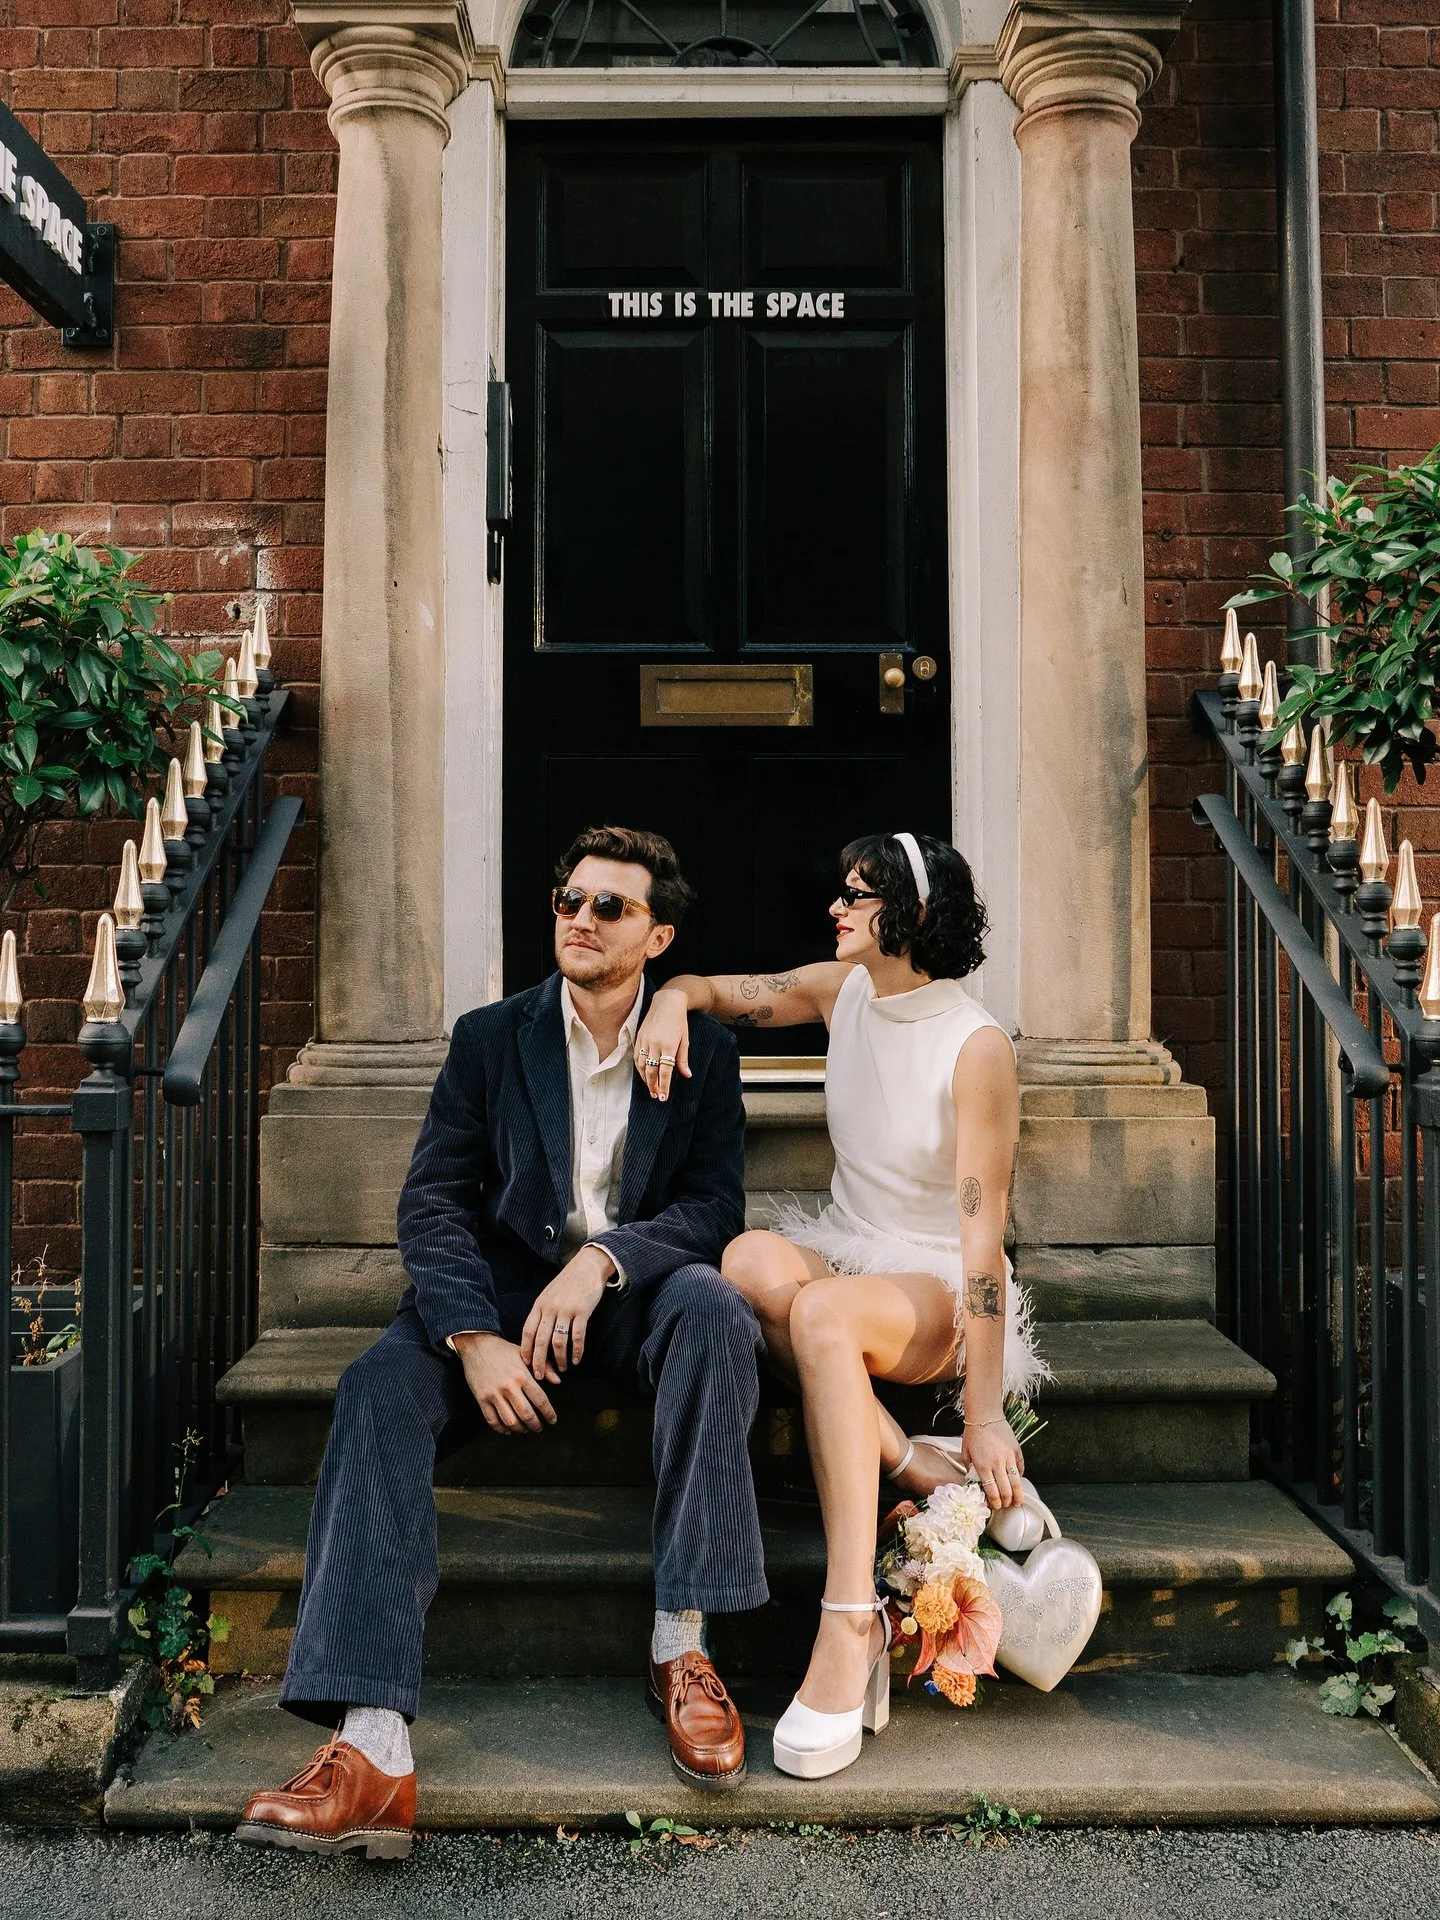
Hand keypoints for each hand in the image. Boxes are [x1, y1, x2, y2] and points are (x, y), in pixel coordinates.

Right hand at [453, 1332, 556, 1434]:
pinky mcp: (481, 1399)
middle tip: (540, 1428)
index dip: (549, 1413)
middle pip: (526, 1414)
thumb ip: (544, 1367)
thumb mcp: (525, 1354)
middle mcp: (509, 1386)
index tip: (552, 1420)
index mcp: (522, 1375)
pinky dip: (501, 1429)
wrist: (476, 1346)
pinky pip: (492, 1420)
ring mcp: (494, 1394)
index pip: (540, 1400)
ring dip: (520, 1429)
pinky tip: (508, 1430)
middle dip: (536, 1425)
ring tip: (525, 1429)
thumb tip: (558, 1381)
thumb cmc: (502, 1350)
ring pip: (510, 1421)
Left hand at [519, 1245, 611, 1380]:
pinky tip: (576, 1360)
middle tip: (540, 1376)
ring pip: (558, 1342)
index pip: (527, 1332)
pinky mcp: (582, 1311)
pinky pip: (577, 1336)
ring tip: (561, 1369)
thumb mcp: (548, 1295)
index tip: (526, 1364)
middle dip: (539, 1361)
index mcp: (539, 1305)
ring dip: (559, 1359)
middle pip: (540, 1341)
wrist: (587, 1267)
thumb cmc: (568, 1283)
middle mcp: (550, 1308)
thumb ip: (542, 1313)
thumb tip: (536, 1336)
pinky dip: (576, 1351)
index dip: (526, 1350)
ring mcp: (565, 1310)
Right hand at [634, 988, 690, 1101]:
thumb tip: (687, 1076)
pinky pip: (636, 1056)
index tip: (664, 1097)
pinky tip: (643, 1074)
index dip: (664, 1085)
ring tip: (650, 1088)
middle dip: (653, 1086)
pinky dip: (639, 1067)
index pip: (665, 1071)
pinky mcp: (639, 1036)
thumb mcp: (685, 1040)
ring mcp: (645, 1040)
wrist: (667, 1002)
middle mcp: (655, 1043)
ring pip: (641, 1065)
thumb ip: (683, 1059)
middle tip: (657, 1096)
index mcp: (669, 1045)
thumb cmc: (679, 1021)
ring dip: (645, 1079)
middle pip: (651, 1070)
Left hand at [961, 1418, 1023, 1509]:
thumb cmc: (973, 1434)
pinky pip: (1021, 1468)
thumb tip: (975, 1483)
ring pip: (1017, 1483)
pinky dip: (1020, 1478)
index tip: (995, 1507)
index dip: (995, 1503)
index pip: (992, 1492)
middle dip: (1007, 1502)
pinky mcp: (1016, 1451)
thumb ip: (970, 1470)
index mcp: (982, 1466)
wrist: (985, 1415)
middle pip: (1006, 1491)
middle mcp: (997, 1463)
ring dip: (1018, 1496)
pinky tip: (1017, 1483)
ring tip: (1017, 1502)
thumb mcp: (965, 1453)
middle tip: (1005, 1506)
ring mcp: (1008, 1457)